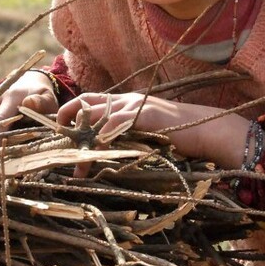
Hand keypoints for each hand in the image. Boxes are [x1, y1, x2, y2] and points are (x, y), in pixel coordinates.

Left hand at [58, 92, 248, 166]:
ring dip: (85, 139)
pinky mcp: (148, 115)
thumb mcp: (147, 132)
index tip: (58, 128)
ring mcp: (137, 105)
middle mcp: (127, 100)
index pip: (91, 101)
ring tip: (77, 165)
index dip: (72, 111)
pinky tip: (97, 147)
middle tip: (55, 135)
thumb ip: (127, 134)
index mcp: (126, 103)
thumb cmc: (179, 134)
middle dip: (68, 116)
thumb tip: (106, 149)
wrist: (209, 129)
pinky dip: (106, 133)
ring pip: (100, 115)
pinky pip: (120, 121)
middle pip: (88, 102)